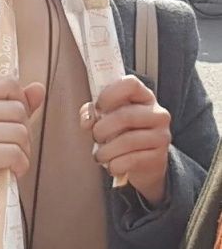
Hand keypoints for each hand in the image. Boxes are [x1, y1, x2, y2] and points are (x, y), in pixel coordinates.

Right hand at [0, 78, 44, 238]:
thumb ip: (18, 108)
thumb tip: (38, 88)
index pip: (7, 85)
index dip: (20, 107)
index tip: (10, 128)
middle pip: (16, 109)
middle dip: (24, 134)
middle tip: (9, 153)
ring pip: (18, 131)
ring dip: (22, 153)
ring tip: (6, 164)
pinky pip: (13, 151)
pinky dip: (19, 166)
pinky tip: (7, 173)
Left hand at [80, 76, 170, 205]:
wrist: (144, 161)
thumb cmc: (123, 132)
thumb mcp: (108, 116)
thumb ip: (93, 112)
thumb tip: (87, 119)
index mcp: (143, 96)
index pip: (131, 84)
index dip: (110, 94)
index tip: (98, 107)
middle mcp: (157, 113)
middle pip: (126, 116)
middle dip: (102, 128)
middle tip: (96, 136)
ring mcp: (161, 136)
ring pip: (128, 141)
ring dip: (106, 150)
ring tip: (99, 154)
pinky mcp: (159, 157)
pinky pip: (132, 160)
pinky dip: (115, 164)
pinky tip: (111, 164)